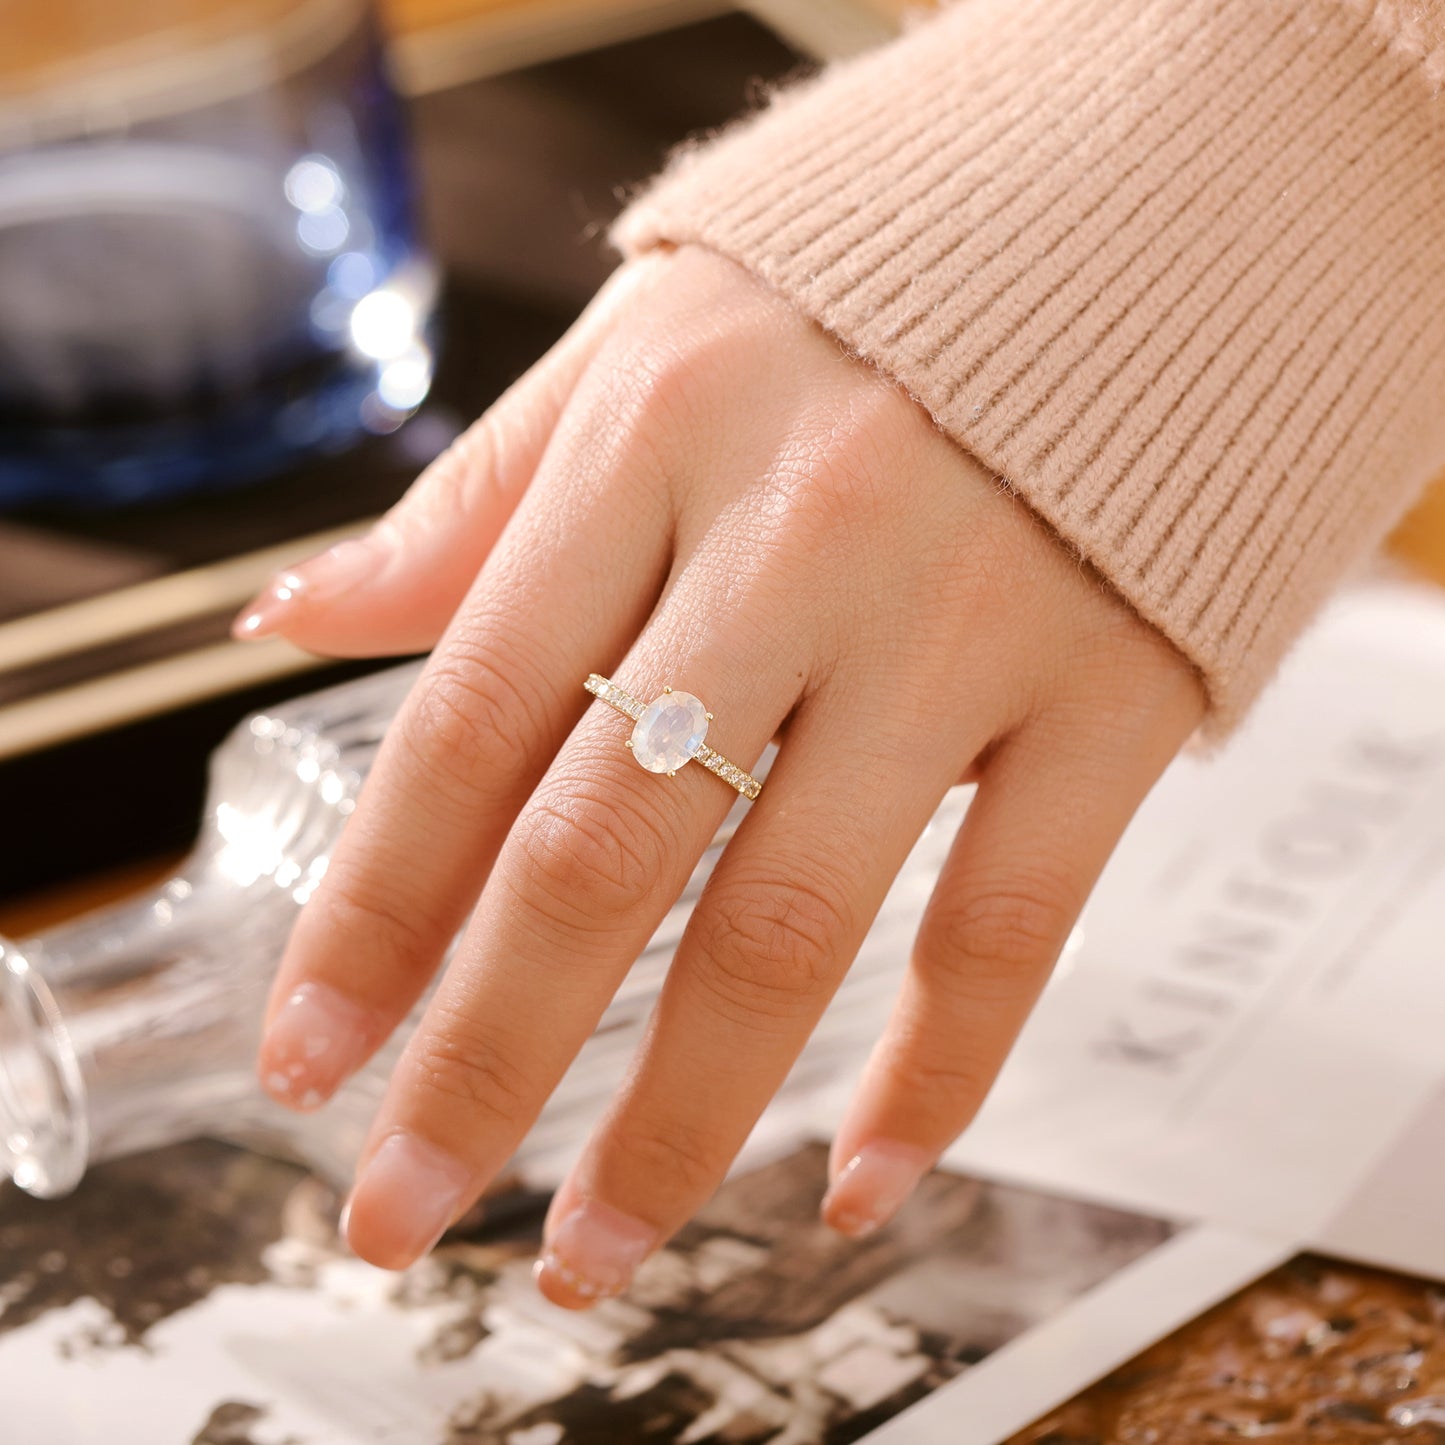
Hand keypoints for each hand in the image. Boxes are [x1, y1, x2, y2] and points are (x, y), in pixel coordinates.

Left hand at [237, 243, 1204, 1305]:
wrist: (1140, 235)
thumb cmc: (857, 308)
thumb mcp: (640, 359)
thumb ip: (476, 508)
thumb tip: (299, 620)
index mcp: (653, 441)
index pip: (472, 716)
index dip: (378, 908)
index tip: (315, 1059)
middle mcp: (796, 538)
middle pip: (605, 846)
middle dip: (488, 1054)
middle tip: (408, 1212)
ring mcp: (965, 622)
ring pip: (793, 918)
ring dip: (679, 1117)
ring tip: (600, 1248)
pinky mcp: (1111, 693)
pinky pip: (1013, 920)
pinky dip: (935, 1071)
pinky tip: (856, 1178)